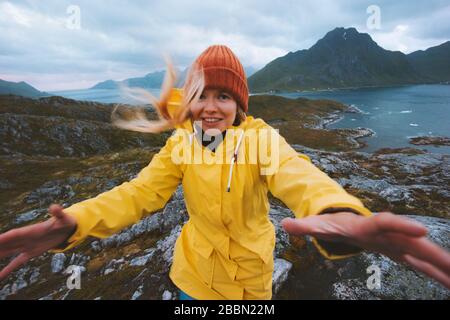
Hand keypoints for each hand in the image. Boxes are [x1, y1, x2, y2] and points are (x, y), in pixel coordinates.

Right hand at [0, 204, 76, 281]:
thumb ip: (58, 213)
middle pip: (6, 244)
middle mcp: (26, 238)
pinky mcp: (31, 253)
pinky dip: (8, 269)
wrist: (69, 228)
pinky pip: (17, 262)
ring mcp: (27, 246)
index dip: (3, 238)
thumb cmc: (65, 221)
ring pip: (8, 252)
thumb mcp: (63, 218)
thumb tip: (54, 207)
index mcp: (31, 230)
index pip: (14, 235)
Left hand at [281, 211, 449, 288]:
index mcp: (369, 226)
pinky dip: (439, 273)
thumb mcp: (319, 226)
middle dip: (437, 255)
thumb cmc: (334, 224)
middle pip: (416, 244)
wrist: (350, 222)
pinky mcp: (403, 255)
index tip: (421, 230)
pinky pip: (424, 266)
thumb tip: (285, 224)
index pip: (387, 223)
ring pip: (425, 257)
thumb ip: (304, 226)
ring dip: (443, 268)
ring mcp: (399, 245)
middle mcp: (389, 235)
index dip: (402, 226)